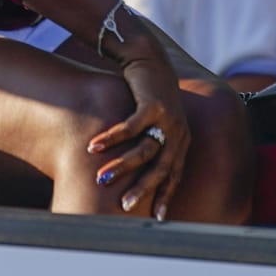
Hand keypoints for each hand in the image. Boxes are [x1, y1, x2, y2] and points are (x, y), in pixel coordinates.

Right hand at [87, 32, 190, 220]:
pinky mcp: (152, 104)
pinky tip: (93, 145)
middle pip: (162, 169)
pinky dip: (111, 138)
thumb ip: (150, 140)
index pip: (175, 176)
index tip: (154, 218)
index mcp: (182, 140)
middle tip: (124, 207)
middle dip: (142, 189)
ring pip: (144, 151)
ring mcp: (168, 119)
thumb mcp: (156, 119)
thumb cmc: (148, 92)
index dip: (164, 196)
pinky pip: (130, 126)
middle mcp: (179, 133)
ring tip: (101, 178)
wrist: (149, 58)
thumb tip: (133, 166)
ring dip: (121, 166)